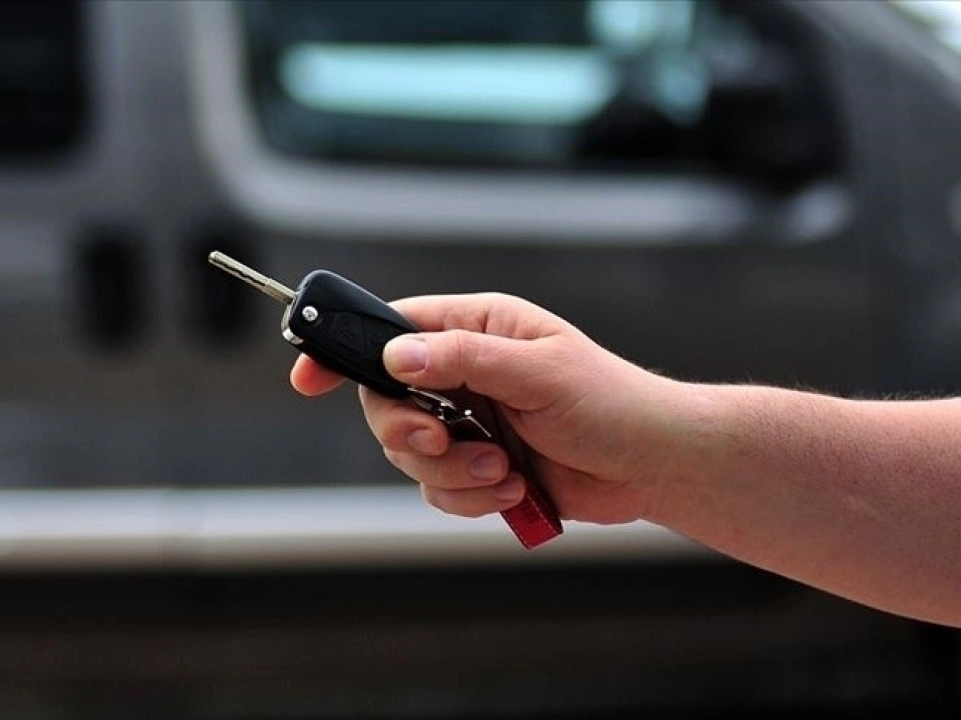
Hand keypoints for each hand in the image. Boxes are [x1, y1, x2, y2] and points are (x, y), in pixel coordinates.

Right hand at [290, 293, 688, 524]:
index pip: (392, 329)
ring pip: (411, 456)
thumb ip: (464, 361)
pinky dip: (471, 498)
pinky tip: (515, 490)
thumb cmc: (611, 402)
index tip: (308, 377)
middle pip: (387, 402)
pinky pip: (439, 491)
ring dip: (453, 472)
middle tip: (443, 441)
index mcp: (477, 329)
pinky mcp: (480, 469)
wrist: (652, 466)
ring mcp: (470, 423)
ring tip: (504, 470)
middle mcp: (465, 374)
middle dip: (410, 433)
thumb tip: (397, 357)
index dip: (345, 350)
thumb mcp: (539, 372)